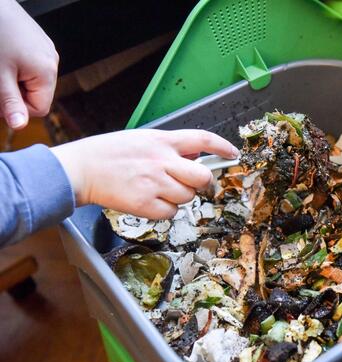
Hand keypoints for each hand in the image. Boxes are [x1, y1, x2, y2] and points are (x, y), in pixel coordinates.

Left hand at [0, 0, 58, 128]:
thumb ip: (10, 102)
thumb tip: (20, 127)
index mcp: (47, 72)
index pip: (39, 108)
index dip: (16, 108)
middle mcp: (52, 61)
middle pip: (36, 93)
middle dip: (14, 92)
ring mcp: (45, 49)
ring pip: (31, 79)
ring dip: (13, 79)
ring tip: (0, 64)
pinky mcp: (37, 41)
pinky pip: (29, 64)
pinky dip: (14, 65)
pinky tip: (3, 54)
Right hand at [50, 129, 238, 218]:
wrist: (80, 169)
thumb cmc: (109, 153)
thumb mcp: (143, 139)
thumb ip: (170, 147)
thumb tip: (196, 155)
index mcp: (161, 141)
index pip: (202, 139)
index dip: (222, 146)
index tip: (233, 153)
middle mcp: (162, 161)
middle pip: (202, 176)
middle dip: (200, 182)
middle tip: (189, 183)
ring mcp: (154, 183)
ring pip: (188, 197)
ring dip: (179, 197)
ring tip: (158, 189)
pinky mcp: (145, 204)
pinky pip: (171, 213)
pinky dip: (164, 211)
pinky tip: (149, 201)